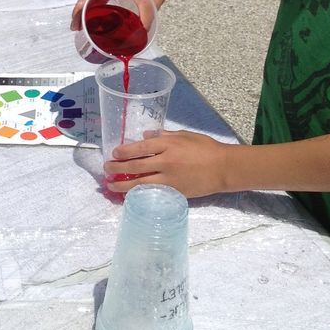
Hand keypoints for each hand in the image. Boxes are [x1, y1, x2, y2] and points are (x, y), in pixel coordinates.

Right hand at [69, 0, 174, 30]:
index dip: (80, 7)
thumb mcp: (152, 1)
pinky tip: (96, 15)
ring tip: (82, 24)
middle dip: (79, 10)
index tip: (75, 23)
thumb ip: (146, 18)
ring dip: (85, 7)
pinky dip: (94, 4)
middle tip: (76, 28)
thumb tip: (139, 36)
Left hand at [104, 130, 234, 198]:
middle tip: (106, 170)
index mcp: (168, 145)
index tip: (114, 153)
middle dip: (118, 168)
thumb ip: (164, 135)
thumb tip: (146, 136)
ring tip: (111, 185)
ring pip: (140, 183)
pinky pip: (152, 193)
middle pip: (136, 166)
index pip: (140, 148)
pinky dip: (139, 194)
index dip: (125, 151)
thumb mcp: (185, 135)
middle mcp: (166, 161)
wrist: (223, 168)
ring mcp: (169, 179)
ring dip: (123, 184)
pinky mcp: (174, 192)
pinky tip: (129, 195)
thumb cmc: (206, 148)